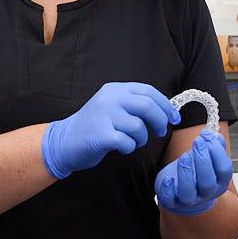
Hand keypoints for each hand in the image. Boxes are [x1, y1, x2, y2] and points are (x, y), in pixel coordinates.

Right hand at [40, 82, 178, 179]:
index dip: (165, 105)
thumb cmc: (94, 127)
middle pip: (147, 106)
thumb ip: (133, 104)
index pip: (148, 91)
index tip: (173, 118)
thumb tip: (166, 111)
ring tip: (132, 142)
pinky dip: (129, 148)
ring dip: (141, 139)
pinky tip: (121, 148)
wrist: (64, 141)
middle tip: (161, 132)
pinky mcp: (100, 135)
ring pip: (138, 127)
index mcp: (114, 89)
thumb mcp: (111, 106)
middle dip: (160, 121)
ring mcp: (103, 116)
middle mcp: (109, 99)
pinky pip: (127, 142)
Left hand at [156, 131, 233, 215]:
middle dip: (203, 160)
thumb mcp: (208, 158)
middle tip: (197, 142)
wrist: (182, 191)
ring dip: (186, 172)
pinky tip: (168, 178)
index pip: (224, 170)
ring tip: (184, 156)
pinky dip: (168, 190)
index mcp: (219, 182)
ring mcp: (190, 200)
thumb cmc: (197, 172)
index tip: (208, 137)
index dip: (218, 153)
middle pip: (207, 182)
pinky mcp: (172, 202)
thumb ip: (213, 145)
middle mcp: (206, 194)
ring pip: (189, 192)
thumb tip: (213, 134)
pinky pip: (170, 200)